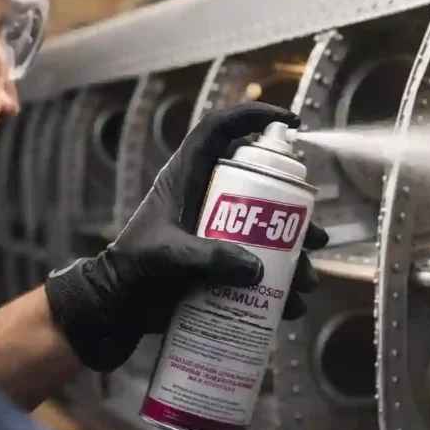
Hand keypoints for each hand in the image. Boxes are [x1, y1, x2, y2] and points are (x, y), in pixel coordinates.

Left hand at [45, 101, 329, 372]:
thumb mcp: (166, 258)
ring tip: (308, 282)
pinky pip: (260, 271)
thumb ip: (207, 258)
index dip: (253, 117)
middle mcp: (208, 201)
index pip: (220, 131)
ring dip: (296, 259)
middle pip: (263, 191)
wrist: (113, 312)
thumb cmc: (129, 273)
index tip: (291, 123)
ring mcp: (218, 234)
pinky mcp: (221, 266)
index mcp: (187, 180)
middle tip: (317, 238)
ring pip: (270, 236)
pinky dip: (281, 289)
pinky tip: (293, 307)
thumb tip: (257, 269)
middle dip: (297, 218)